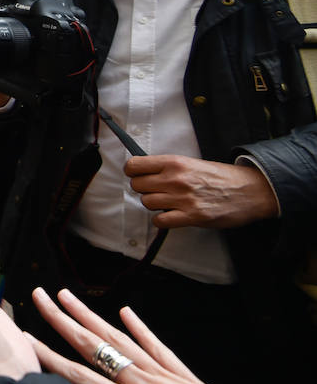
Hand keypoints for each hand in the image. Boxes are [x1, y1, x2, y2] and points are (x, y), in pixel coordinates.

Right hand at [29, 288, 290, 383]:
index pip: (80, 377)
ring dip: (90, 316)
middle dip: (62, 320)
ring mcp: (163, 377)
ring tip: (68, 295)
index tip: (26, 337)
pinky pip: (158, 348)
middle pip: (93, 346)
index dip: (49, 357)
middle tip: (40, 296)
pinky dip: (140, 328)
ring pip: (119, 339)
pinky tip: (127, 312)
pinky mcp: (185, 378)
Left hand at [124, 154, 278, 228]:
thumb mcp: (191, 163)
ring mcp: (183, 198)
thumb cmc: (220, 177)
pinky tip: (172, 216)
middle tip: (156, 191)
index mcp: (174, 162)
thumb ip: (167, 167)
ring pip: (147, 202)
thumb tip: (143, 173)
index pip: (134, 166)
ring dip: (154, 204)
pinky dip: (162, 220)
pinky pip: (160, 220)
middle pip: (137, 185)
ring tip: (168, 203)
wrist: (250, 190)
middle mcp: (176, 179)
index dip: (133, 172)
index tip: (138, 176)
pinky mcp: (192, 217)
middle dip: (143, 189)